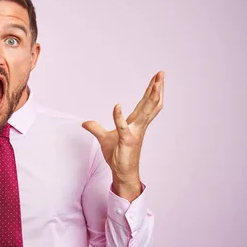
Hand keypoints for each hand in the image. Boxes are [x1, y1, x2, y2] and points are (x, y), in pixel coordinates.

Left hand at [82, 71, 163, 199]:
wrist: (123, 173)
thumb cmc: (118, 156)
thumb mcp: (104, 139)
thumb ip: (95, 128)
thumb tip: (85, 122)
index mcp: (137, 123)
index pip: (146, 103)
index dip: (151, 90)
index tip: (157, 78)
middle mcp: (139, 126)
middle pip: (151, 103)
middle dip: (157, 87)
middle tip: (162, 73)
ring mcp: (135, 132)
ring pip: (146, 111)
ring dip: (151, 96)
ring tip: (156, 83)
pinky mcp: (127, 140)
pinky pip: (122, 126)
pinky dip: (118, 116)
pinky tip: (116, 105)